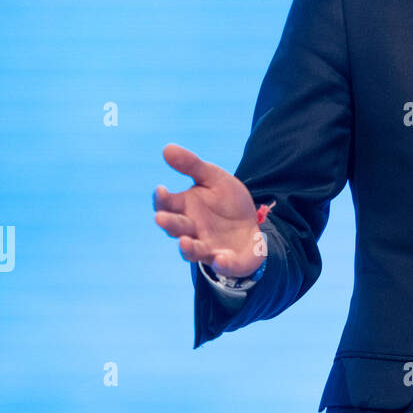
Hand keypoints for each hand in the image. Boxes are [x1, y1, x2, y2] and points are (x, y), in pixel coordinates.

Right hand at [153, 143, 263, 278]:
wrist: (251, 222)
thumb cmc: (225, 201)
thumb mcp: (213, 178)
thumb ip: (191, 166)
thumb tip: (166, 148)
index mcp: (185, 209)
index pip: (167, 205)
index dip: (162, 199)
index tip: (161, 190)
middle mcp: (192, 230)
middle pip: (177, 228)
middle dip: (169, 224)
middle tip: (161, 218)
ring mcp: (209, 247)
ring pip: (194, 251)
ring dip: (188, 248)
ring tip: (184, 242)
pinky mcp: (229, 260)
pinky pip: (224, 264)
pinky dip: (222, 264)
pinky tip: (221, 259)